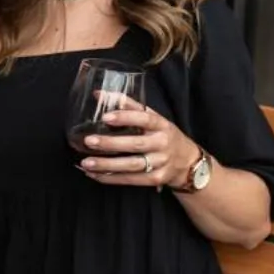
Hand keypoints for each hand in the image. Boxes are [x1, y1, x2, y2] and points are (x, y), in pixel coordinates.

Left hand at [78, 104, 198, 189]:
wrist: (187, 161)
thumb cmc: (163, 134)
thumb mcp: (153, 117)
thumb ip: (128, 105)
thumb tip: (97, 94)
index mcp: (162, 125)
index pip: (144, 118)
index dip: (125, 117)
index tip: (105, 117)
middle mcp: (162, 143)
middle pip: (135, 144)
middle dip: (110, 144)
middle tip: (89, 141)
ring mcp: (160, 163)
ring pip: (131, 165)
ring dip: (106, 165)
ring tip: (86, 162)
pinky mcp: (155, 179)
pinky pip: (130, 180)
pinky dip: (110, 179)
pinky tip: (94, 175)